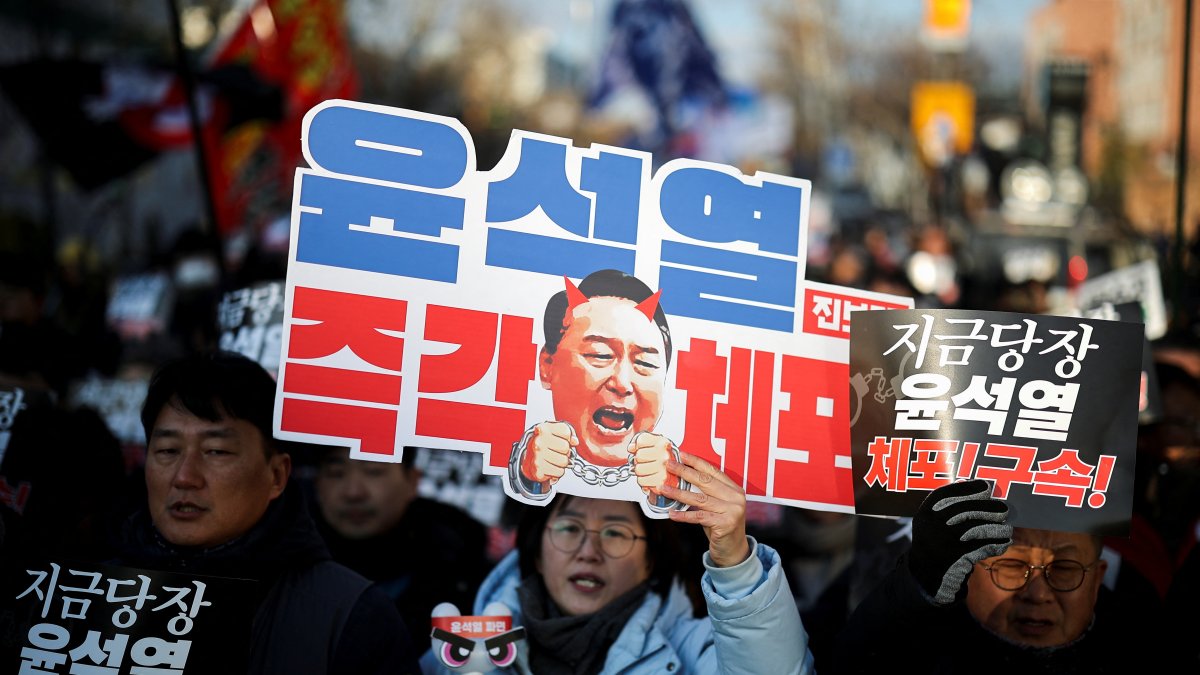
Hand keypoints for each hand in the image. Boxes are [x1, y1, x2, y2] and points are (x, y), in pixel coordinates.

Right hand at [520, 422, 574, 488]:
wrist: (529, 458)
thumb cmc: (543, 445)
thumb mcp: (554, 434)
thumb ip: (567, 435)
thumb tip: (575, 441)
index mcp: (544, 429)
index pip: (566, 432)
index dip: (567, 438)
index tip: (562, 440)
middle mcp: (539, 441)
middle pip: (565, 448)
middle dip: (565, 452)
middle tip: (558, 452)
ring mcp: (538, 455)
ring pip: (563, 461)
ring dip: (562, 463)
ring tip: (554, 460)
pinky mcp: (538, 469)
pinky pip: (559, 472)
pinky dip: (557, 472)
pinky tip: (551, 467)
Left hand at [629, 432, 679, 502]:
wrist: (681, 477)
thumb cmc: (668, 462)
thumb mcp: (658, 447)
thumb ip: (643, 444)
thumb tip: (631, 448)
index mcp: (663, 443)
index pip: (641, 440)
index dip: (638, 446)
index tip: (641, 449)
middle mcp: (664, 454)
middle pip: (638, 456)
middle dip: (639, 461)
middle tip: (645, 463)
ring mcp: (663, 468)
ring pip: (638, 469)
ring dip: (641, 472)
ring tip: (648, 471)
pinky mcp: (661, 481)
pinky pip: (642, 481)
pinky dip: (643, 481)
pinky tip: (649, 478)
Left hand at [660, 451, 749, 567]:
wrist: (733, 550)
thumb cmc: (720, 525)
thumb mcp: (716, 506)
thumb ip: (705, 493)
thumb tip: (680, 478)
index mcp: (734, 489)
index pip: (713, 471)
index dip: (696, 462)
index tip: (681, 454)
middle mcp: (736, 498)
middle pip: (705, 482)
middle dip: (684, 472)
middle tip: (668, 465)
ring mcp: (732, 511)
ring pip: (699, 499)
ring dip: (678, 493)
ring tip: (662, 488)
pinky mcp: (725, 524)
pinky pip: (699, 517)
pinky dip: (684, 515)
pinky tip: (672, 514)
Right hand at [909, 479, 1012, 604]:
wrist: (928, 576)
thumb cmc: (936, 543)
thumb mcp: (933, 523)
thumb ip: (946, 505)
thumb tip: (967, 482)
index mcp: (924, 514)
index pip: (946, 494)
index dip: (968, 489)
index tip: (986, 486)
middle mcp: (931, 526)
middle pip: (965, 510)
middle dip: (988, 508)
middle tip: (1003, 509)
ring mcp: (944, 543)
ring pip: (977, 529)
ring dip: (997, 528)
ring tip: (1007, 528)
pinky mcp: (957, 559)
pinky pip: (982, 548)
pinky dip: (997, 544)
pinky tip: (1004, 542)